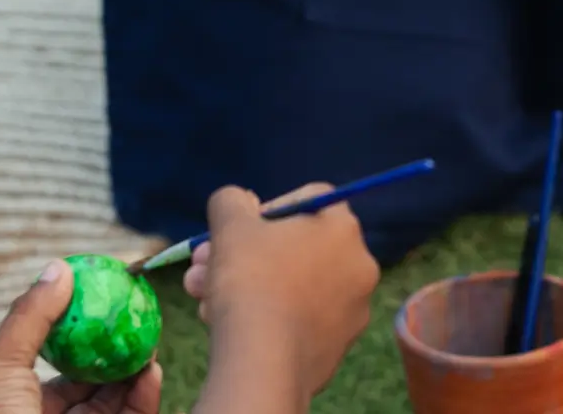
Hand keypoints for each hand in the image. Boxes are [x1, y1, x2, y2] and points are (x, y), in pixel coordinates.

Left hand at [0, 260, 162, 413]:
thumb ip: (29, 319)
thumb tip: (58, 269)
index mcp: (18, 406)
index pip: (57, 367)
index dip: (82, 334)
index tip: (105, 302)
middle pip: (94, 385)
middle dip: (118, 351)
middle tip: (140, 320)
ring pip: (118, 403)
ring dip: (137, 371)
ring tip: (149, 342)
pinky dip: (145, 396)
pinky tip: (150, 370)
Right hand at [182, 184, 378, 400]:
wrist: (263, 362)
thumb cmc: (250, 278)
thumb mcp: (230, 223)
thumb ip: (232, 201)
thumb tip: (239, 202)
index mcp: (344, 229)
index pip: (309, 199)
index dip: (268, 208)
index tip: (240, 229)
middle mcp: (359, 267)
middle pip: (295, 248)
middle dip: (244, 253)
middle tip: (206, 263)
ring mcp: (352, 311)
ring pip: (291, 285)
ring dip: (246, 284)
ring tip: (203, 296)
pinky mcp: (336, 348)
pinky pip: (297, 319)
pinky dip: (266, 316)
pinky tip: (228, 324)